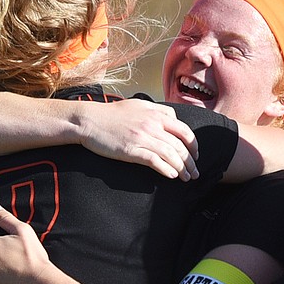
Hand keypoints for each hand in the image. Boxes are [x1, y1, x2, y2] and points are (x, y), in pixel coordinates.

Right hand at [77, 98, 198, 179]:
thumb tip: (173, 118)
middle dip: (190, 162)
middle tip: (195, 172)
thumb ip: (158, 111)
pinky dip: (166, 169)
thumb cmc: (112, 113)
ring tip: (186, 177)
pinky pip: (154, 161)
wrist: (88, 120)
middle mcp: (152, 125)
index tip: (195, 156)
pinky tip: (172, 176)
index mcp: (156, 115)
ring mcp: (142, 137)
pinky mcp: (131, 150)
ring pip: (170, 155)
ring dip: (181, 168)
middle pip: (180, 146)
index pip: (184, 131)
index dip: (194, 145)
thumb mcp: (139, 105)